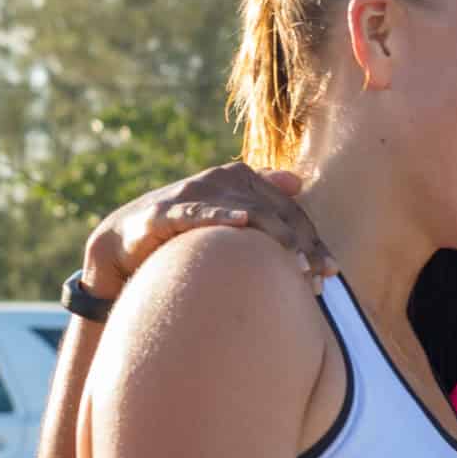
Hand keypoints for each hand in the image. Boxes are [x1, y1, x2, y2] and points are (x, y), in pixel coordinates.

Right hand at [78, 162, 335, 300]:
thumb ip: (262, 196)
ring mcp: (195, 193)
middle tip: (320, 279)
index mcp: (240, 178)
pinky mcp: (167, 212)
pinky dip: (222, 216)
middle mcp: (222, 179)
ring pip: (248, 212)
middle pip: (276, 212)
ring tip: (297, 264)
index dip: (312, 240)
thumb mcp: (227, 211)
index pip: (288, 211)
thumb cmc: (183, 230)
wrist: (124, 240)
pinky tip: (242, 223)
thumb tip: (298, 181)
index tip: (332, 273)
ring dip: (276, 238)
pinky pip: (200, 214)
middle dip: (301, 246)